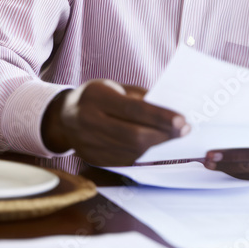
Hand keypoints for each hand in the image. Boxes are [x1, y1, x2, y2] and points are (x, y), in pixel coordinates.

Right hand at [41, 79, 188, 166]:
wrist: (64, 117)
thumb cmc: (97, 97)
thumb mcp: (116, 87)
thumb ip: (141, 98)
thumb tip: (171, 110)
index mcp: (96, 98)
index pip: (134, 110)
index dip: (160, 117)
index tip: (183, 121)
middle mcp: (89, 122)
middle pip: (134, 135)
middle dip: (163, 134)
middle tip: (184, 130)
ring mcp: (89, 144)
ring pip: (131, 151)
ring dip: (157, 145)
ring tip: (173, 137)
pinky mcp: (93, 159)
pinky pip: (125, 160)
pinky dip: (144, 153)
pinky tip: (154, 145)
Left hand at [203, 148, 248, 180]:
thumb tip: (231, 127)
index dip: (230, 155)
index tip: (212, 153)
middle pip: (246, 165)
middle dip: (224, 163)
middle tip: (206, 159)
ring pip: (245, 173)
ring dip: (225, 168)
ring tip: (209, 163)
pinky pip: (248, 177)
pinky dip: (233, 172)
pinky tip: (221, 168)